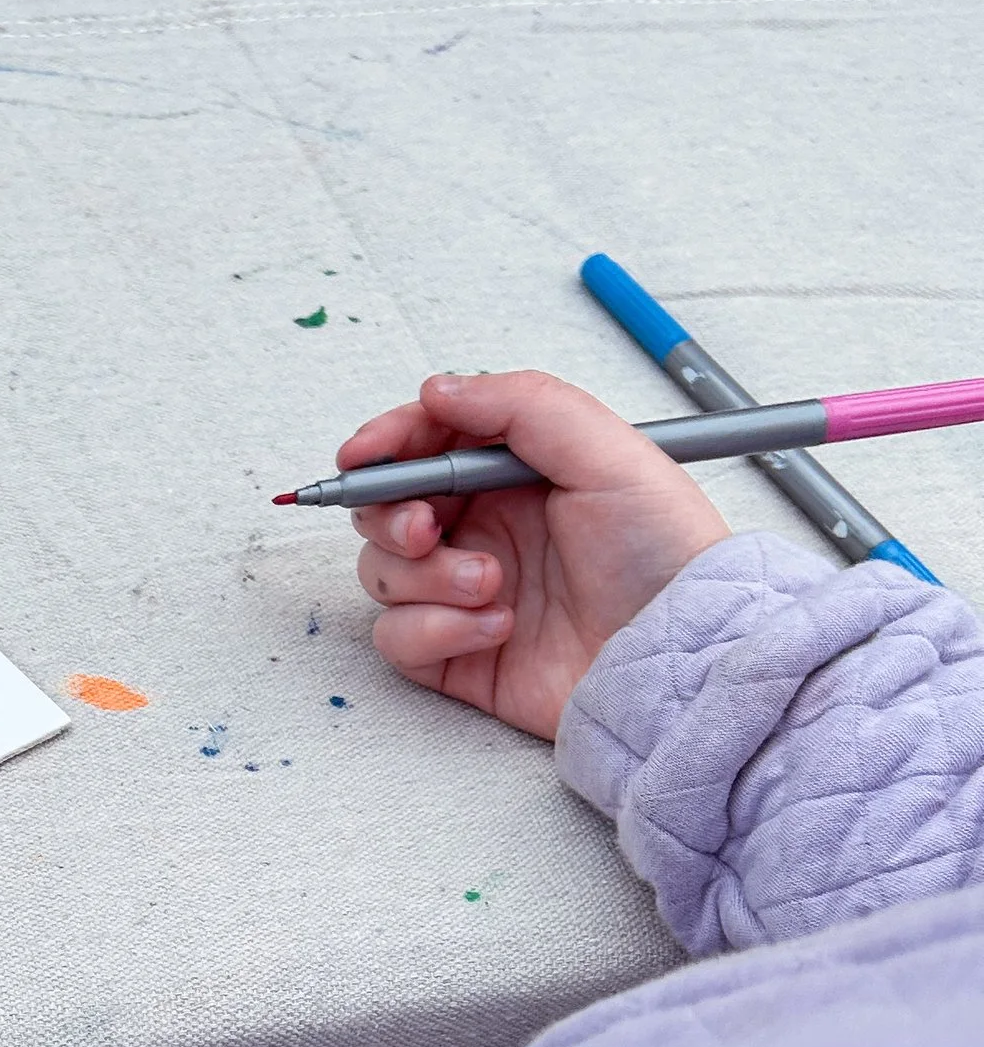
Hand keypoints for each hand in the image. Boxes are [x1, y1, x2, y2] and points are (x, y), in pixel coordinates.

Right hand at [345, 368, 727, 738]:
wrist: (684, 656)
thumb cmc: (666, 556)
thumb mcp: (609, 452)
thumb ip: (522, 405)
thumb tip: (437, 390)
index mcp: (516, 476)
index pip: (426, 444)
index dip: (386, 444)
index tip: (363, 455)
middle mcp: (487, 530)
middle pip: (387, 510)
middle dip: (392, 516)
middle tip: (428, 529)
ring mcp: (468, 594)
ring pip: (384, 573)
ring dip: (425, 578)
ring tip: (493, 586)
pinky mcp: (459, 654)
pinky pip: (397, 638)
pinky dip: (435, 630)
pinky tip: (497, 629)